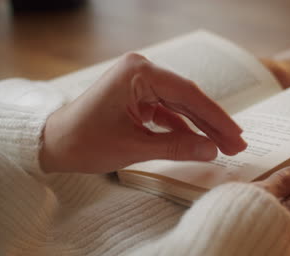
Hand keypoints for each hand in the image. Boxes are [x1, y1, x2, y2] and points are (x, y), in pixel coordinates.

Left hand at [40, 53, 246, 172]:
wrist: (52, 143)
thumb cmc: (84, 142)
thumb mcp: (134, 147)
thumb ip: (177, 147)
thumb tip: (213, 150)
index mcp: (138, 73)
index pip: (188, 94)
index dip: (216, 118)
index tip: (237, 136)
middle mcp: (141, 70)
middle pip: (187, 98)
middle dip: (212, 123)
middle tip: (238, 144)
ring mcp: (139, 82)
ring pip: (180, 104)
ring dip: (201, 125)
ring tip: (225, 144)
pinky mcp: (138, 94)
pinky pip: (167, 109)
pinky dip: (183, 126)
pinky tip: (200, 140)